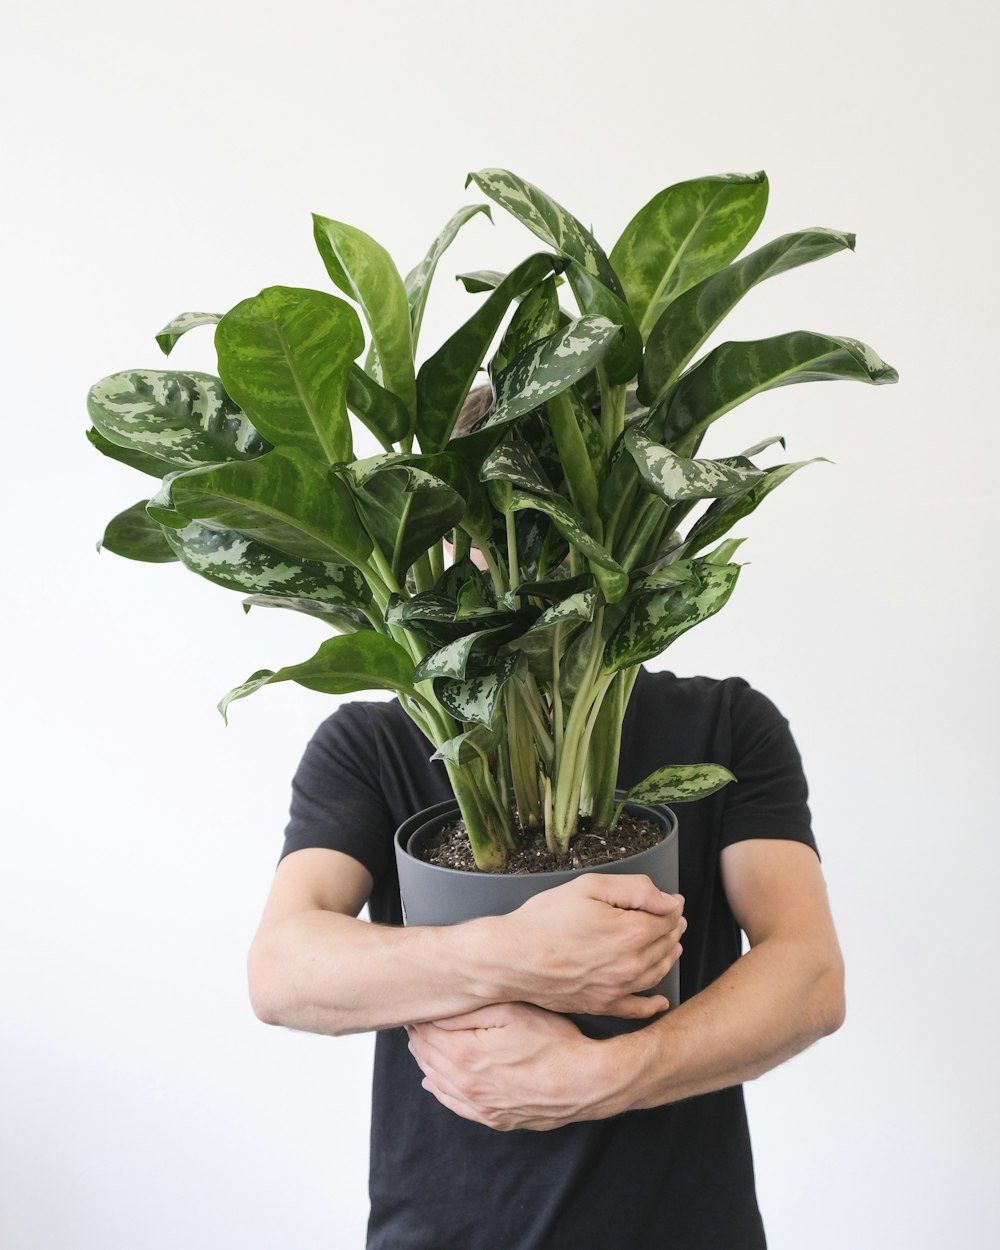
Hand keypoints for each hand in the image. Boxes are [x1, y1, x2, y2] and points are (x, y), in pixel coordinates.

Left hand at [407, 1003, 616, 1130]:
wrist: (585, 1082)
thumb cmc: (554, 1042)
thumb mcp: (512, 1012)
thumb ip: (470, 1012)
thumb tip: (437, 1013)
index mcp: (466, 1055)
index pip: (427, 1035)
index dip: (419, 1019)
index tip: (416, 1007)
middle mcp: (467, 1085)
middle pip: (428, 1059)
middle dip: (419, 1038)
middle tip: (415, 1021)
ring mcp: (480, 1106)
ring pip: (438, 1082)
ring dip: (426, 1062)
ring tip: (421, 1044)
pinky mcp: (495, 1119)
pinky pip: (455, 1106)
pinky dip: (440, 1091)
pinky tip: (433, 1082)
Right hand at [500, 874, 685, 1017]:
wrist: (512, 958)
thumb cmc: (544, 920)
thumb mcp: (589, 886)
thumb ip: (635, 889)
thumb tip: (669, 901)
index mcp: (631, 933)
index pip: (668, 919)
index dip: (672, 907)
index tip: (670, 901)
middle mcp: (631, 965)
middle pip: (666, 945)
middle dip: (673, 928)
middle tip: (671, 918)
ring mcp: (618, 989)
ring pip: (658, 972)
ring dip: (669, 956)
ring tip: (670, 944)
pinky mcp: (602, 1005)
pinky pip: (637, 1009)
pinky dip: (653, 1004)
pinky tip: (660, 1001)